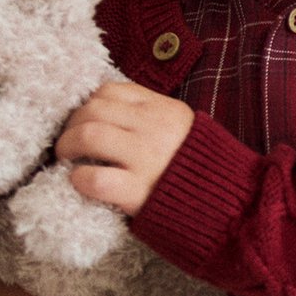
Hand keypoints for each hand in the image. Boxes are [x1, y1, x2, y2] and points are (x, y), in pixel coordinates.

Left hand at [56, 81, 194, 215]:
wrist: (228, 205)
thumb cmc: (198, 168)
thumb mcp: (182, 127)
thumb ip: (151, 114)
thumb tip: (104, 108)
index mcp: (164, 109)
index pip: (110, 91)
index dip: (88, 104)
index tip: (84, 120)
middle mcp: (154, 129)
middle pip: (93, 110)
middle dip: (71, 125)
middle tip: (67, 142)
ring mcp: (146, 159)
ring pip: (89, 136)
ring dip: (67, 146)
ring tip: (67, 158)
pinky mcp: (138, 192)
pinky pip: (95, 179)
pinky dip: (80, 178)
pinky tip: (79, 181)